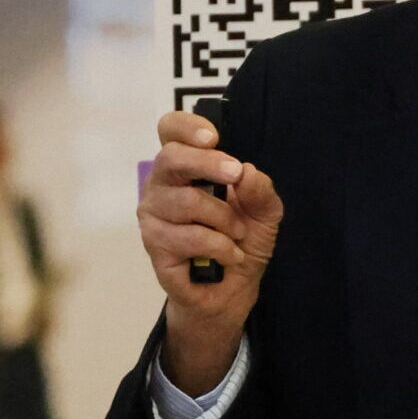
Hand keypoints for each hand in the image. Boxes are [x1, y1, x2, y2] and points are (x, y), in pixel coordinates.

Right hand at [139, 108, 283, 394]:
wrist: (231, 291)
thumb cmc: (240, 241)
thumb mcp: (264, 212)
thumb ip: (260, 190)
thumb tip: (246, 172)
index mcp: (184, 166)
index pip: (170, 130)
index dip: (187, 127)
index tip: (213, 137)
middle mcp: (161, 185)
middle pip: (170, 158)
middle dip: (209, 164)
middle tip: (235, 174)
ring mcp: (153, 215)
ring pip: (186, 202)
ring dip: (223, 219)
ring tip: (237, 234)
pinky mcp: (154, 245)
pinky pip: (189, 237)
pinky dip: (219, 246)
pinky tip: (228, 254)